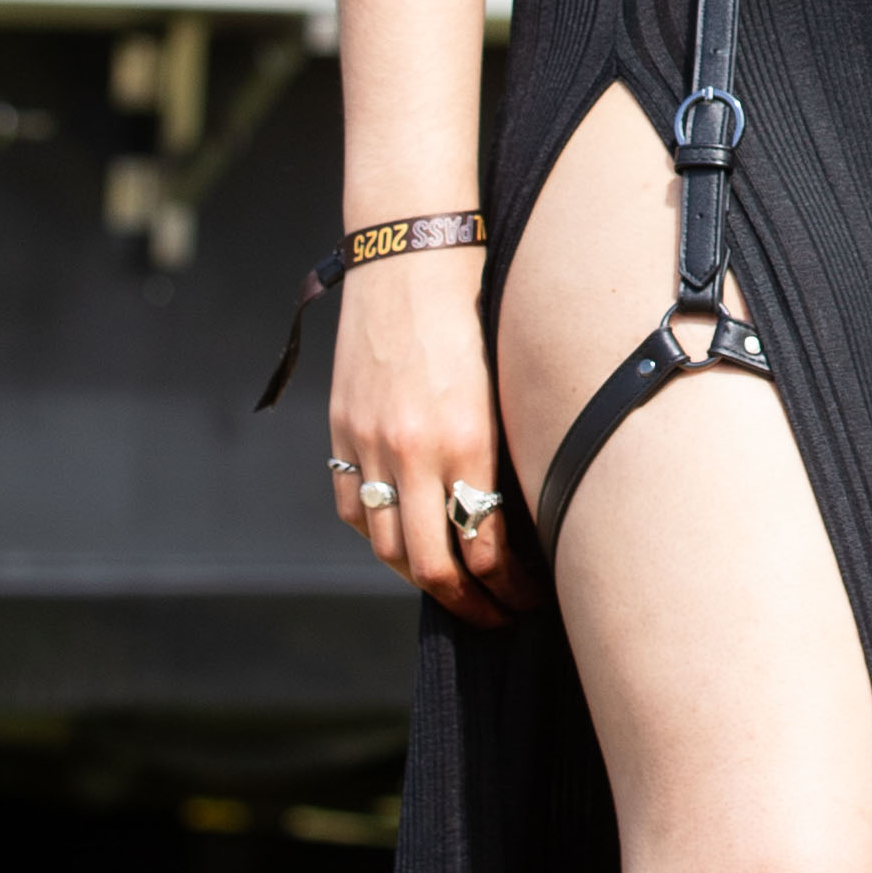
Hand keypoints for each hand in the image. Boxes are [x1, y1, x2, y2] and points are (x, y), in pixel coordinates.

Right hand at [324, 244, 512, 622]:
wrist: (411, 256)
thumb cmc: (478, 313)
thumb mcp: (505, 388)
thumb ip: (501, 454)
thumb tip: (517, 521)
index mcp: (468, 438)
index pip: (485, 547)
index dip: (509, 586)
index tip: (528, 596)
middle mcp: (414, 449)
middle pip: (432, 565)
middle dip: (469, 603)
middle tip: (496, 616)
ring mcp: (371, 441)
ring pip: (388, 546)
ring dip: (422, 577)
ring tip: (453, 586)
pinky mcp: (343, 428)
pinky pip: (355, 506)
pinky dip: (379, 533)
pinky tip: (404, 538)